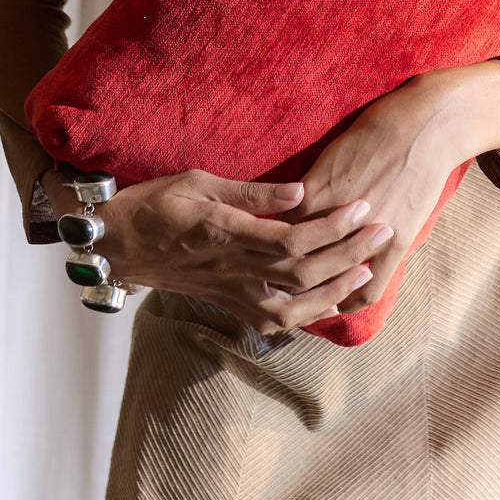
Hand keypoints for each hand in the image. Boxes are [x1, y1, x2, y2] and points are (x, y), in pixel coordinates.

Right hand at [42, 169, 393, 334]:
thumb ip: (252, 192)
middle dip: (348, 253)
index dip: (332, 226)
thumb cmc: (155, 202)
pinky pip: (272, 319)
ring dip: (334, 290)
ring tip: (367, 271)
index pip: (292, 237)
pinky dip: (305, 315)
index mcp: (226, 233)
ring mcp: (229, 291)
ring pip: (292, 306)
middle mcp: (231, 269)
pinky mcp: (226, 302)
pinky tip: (330, 303)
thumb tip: (301, 193)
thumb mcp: (199, 181)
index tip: (362, 207)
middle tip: (382, 231)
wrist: (116, 244)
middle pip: (302, 270)